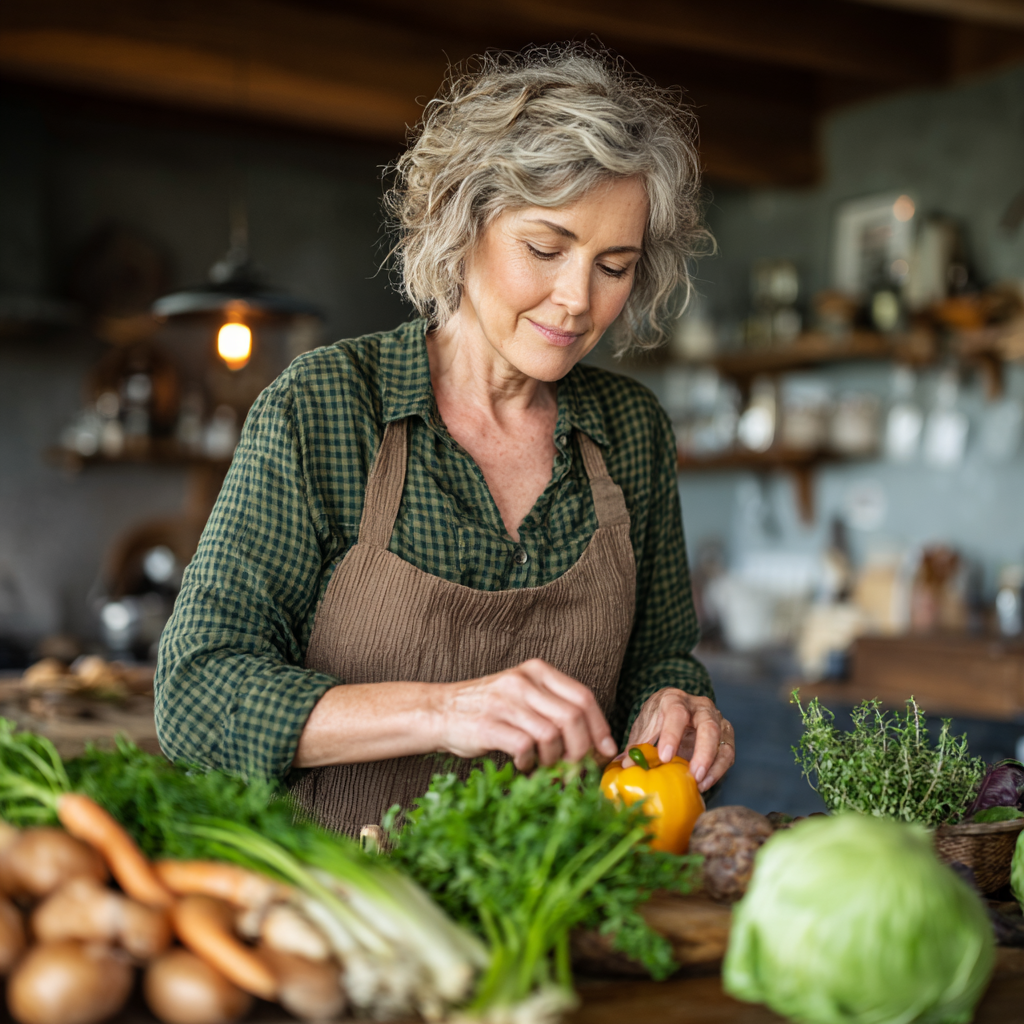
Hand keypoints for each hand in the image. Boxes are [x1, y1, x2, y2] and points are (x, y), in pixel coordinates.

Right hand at [433, 659, 617, 771]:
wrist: (438, 711)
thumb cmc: (488, 710)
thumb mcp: (523, 695)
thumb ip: (555, 710)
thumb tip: (595, 744)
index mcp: (537, 671)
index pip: (583, 697)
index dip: (600, 728)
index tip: (606, 752)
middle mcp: (523, 681)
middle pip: (573, 717)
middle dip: (582, 750)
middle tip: (577, 770)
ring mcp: (505, 701)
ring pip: (553, 735)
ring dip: (555, 760)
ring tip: (546, 769)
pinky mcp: (489, 724)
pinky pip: (526, 747)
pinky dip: (531, 763)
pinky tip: (523, 765)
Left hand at [620, 689, 734, 792]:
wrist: (673, 712)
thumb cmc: (658, 720)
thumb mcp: (645, 727)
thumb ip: (638, 745)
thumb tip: (627, 765)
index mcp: (675, 699)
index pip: (676, 713)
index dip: (672, 734)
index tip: (664, 757)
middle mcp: (700, 707)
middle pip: (708, 726)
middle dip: (702, 752)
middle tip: (693, 774)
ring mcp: (716, 720)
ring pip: (722, 741)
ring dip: (712, 765)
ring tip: (698, 783)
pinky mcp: (725, 736)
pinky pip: (727, 753)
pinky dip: (718, 770)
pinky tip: (704, 783)